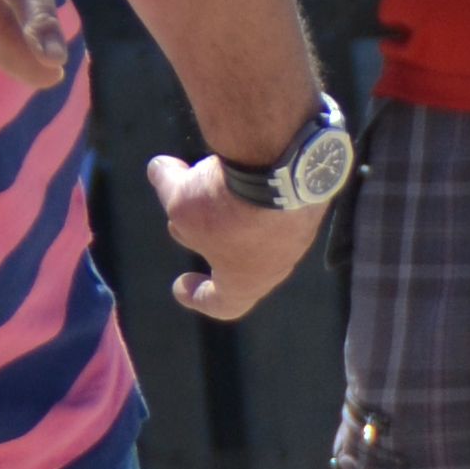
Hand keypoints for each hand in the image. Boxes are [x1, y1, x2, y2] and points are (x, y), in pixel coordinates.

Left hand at [147, 151, 324, 323]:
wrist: (287, 167)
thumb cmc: (226, 204)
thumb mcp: (182, 199)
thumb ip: (168, 185)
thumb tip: (158, 169)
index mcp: (245, 282)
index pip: (222, 303)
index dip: (197, 296)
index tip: (181, 286)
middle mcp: (277, 263)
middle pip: (234, 259)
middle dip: (203, 239)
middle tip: (180, 222)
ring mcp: (298, 233)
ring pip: (256, 228)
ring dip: (228, 211)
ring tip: (205, 183)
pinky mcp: (311, 201)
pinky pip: (276, 202)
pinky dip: (252, 189)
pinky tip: (237, 165)